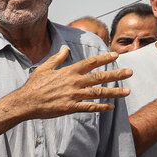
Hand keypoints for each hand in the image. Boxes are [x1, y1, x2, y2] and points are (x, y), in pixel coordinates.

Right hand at [9, 47, 131, 118]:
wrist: (26, 102)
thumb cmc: (34, 85)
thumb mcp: (44, 67)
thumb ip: (57, 58)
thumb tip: (65, 48)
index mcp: (69, 71)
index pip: (91, 62)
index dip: (104, 58)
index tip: (115, 55)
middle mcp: (74, 82)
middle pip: (100, 76)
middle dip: (116, 74)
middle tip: (130, 72)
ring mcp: (74, 95)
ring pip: (99, 92)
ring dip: (114, 92)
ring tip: (127, 91)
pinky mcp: (71, 107)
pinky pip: (90, 107)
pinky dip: (101, 107)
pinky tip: (111, 107)